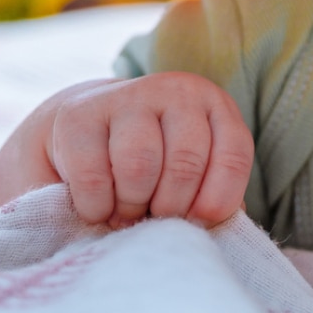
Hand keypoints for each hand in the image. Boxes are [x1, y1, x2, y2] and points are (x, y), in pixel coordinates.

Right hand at [47, 73, 254, 229]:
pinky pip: (94, 179)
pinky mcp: (78, 115)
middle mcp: (175, 90)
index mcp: (214, 104)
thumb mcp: (191, 169)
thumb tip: (217, 220)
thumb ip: (212, 193)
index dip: (217, 201)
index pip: (233, 155)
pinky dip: (97, 208)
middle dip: (170, 209)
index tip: (197, 222)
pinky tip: (99, 207)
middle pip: (186, 165)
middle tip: (155, 219)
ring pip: (139, 168)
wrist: (84, 131)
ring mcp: (127, 96)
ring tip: (127, 213)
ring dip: (132, 208)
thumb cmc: (151, 161)